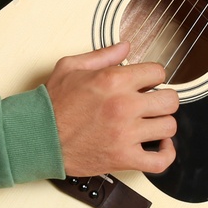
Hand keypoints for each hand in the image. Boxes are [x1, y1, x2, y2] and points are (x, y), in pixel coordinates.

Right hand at [45, 41, 177, 176]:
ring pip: (168, 127)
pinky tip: (160, 145)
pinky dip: (166, 154)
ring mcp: (126, 134)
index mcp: (113, 80)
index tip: (147, 82)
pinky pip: (160, 160)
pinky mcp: (124, 158)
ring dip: (161, 124)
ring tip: (150, 123)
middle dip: (162, 99)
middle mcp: (124, 106)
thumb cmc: (51, 104)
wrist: (37, 136)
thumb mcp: (71, 67)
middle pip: (170, 100)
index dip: (153, 76)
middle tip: (151, 103)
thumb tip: (125, 47)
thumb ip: (103, 55)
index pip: (158, 72)